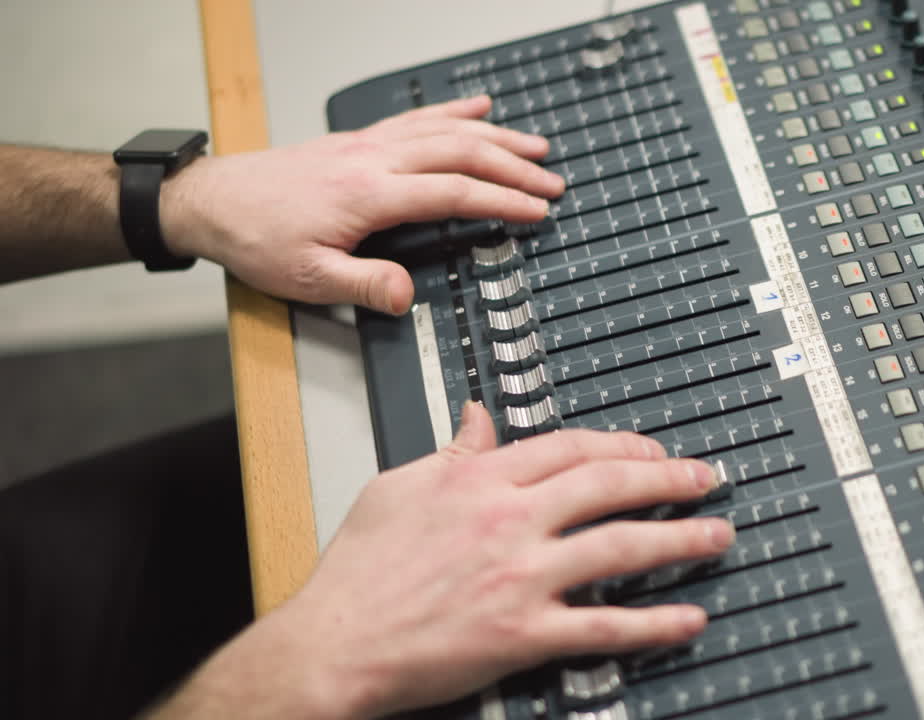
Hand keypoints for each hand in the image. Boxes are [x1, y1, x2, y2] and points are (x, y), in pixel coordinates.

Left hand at [159, 95, 562, 314]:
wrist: (211, 203)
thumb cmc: (256, 239)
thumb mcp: (307, 278)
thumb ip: (363, 285)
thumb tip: (407, 296)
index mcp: (369, 195)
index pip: (454, 193)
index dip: (503, 200)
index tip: (538, 210)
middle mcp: (373, 161)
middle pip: (461, 153)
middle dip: (514, 166)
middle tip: (553, 181)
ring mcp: (367, 145)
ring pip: (445, 130)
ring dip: (495, 136)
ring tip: (535, 145)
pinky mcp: (357, 142)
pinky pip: (416, 119)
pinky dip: (453, 111)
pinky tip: (477, 106)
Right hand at [271, 403, 733, 717]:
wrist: (333, 643)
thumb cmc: (359, 573)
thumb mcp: (399, 487)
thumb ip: (452, 451)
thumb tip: (479, 419)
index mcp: (480, 480)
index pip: (569, 447)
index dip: (621, 445)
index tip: (651, 448)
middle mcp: (509, 521)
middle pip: (608, 486)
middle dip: (667, 478)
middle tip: (705, 480)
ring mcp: (522, 577)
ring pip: (620, 547)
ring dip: (678, 539)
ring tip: (715, 535)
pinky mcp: (524, 633)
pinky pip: (604, 625)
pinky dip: (653, 623)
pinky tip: (686, 618)